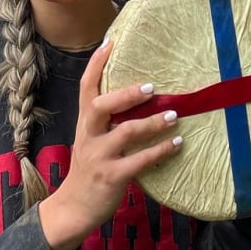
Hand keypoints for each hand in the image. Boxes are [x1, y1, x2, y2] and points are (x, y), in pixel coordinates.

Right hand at [38, 39, 182, 249]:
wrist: (73, 208)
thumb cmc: (89, 168)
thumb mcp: (90, 138)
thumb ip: (106, 119)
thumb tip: (137, 94)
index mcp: (84, 122)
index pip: (86, 86)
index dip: (96, 63)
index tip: (110, 41)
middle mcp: (88, 135)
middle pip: (100, 105)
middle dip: (126, 94)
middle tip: (151, 86)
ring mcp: (99, 156)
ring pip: (125, 132)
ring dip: (152, 123)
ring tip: (174, 115)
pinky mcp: (112, 176)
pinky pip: (139, 160)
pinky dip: (160, 150)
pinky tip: (177, 143)